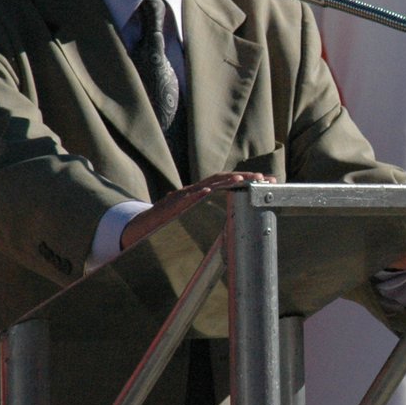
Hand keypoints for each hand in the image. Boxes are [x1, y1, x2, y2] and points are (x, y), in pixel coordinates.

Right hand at [121, 172, 273, 250]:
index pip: (226, 183)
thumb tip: (231, 213)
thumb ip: (208, 209)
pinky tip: (208, 191)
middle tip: (263, 178)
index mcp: (201, 193)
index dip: (245, 180)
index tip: (264, 181)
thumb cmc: (168, 222)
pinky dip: (197, 194)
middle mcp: (193, 191)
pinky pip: (185, 199)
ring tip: (242, 179)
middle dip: (243, 177)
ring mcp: (182, 197)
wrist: (141, 227)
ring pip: (206, 185)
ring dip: (225, 181)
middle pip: (221, 180)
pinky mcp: (171, 206)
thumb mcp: (193, 214)